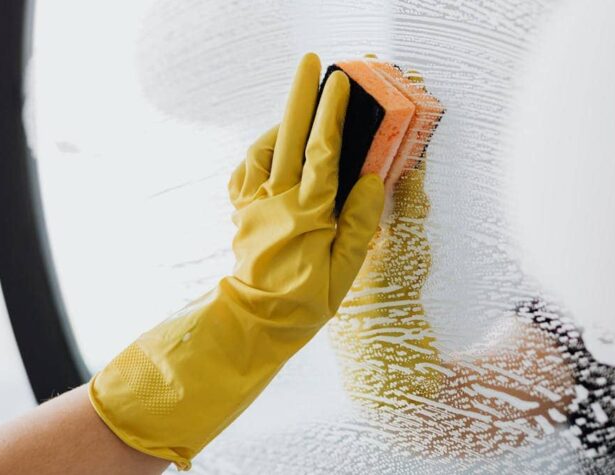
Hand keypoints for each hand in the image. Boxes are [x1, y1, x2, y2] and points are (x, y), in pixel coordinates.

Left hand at [88, 53, 383, 469]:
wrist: (257, 322)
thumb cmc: (306, 301)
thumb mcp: (345, 269)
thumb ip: (360, 221)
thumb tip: (373, 179)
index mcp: (308, 213)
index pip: (322, 153)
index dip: (331, 115)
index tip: (339, 83)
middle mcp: (277, 201)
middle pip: (289, 138)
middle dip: (300, 97)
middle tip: (308, 63)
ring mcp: (254, 204)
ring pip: (263, 151)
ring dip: (280, 124)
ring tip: (297, 111)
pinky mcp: (241, 212)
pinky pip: (244, 173)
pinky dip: (258, 154)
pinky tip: (272, 151)